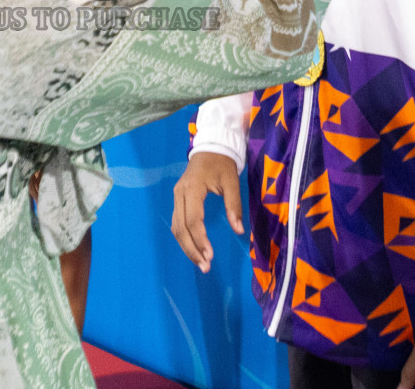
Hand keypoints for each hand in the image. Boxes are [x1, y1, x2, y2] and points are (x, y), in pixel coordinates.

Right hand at [170, 152, 243, 272]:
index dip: (200, 239)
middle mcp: (179, 194)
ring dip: (186, 246)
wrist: (211, 147)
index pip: (193, 220)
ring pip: (176, 227)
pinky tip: (194, 248)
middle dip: (191, 249)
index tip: (210, 256)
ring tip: (200, 262)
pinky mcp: (178, 199)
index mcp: (192, 189)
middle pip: (180, 227)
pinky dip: (184, 237)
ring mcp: (176, 196)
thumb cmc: (222, 164)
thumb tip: (239, 230)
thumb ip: (234, 206)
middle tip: (205, 267)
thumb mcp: (232, 182)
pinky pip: (177, 222)